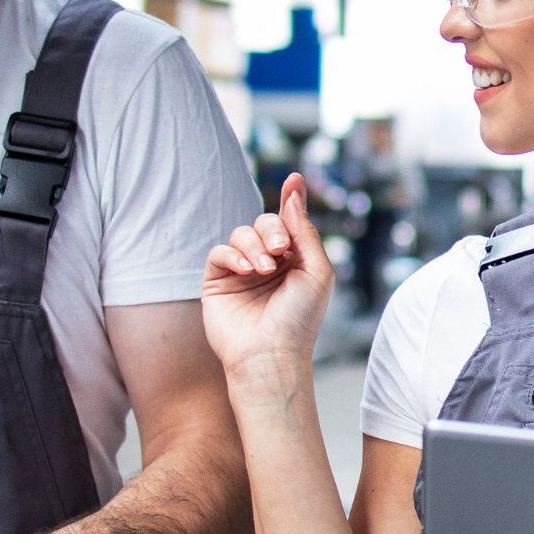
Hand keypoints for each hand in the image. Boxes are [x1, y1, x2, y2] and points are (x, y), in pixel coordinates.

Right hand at [201, 173, 336, 379]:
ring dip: (254, 245)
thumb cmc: (300, 319)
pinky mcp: (217, 281)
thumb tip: (293, 188)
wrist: (272, 355)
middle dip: (272, 229)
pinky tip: (248, 271)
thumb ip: (304, 230)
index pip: (289, 221)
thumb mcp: (316, 271)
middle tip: (280, 251)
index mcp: (295, 260)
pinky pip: (220, 251)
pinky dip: (234, 255)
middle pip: (264, 222)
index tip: (293, 178)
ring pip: (242, 234)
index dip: (291, 200)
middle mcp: (268, 262)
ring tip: (265, 269)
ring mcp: (242, 272)